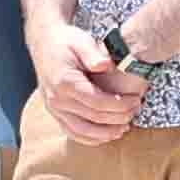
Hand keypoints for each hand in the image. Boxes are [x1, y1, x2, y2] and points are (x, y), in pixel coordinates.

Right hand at [26, 18, 140, 142]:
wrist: (44, 43)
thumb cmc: (65, 41)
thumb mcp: (80, 40)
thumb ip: (93, 53)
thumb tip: (105, 65)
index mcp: (64, 82)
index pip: (97, 102)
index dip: (120, 105)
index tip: (136, 100)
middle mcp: (57, 99)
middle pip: (93, 118)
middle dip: (118, 118)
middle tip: (136, 111)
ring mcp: (54, 109)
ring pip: (82, 131)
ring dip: (106, 133)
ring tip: (124, 128)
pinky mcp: (55, 113)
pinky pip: (73, 133)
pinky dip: (92, 138)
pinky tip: (107, 135)